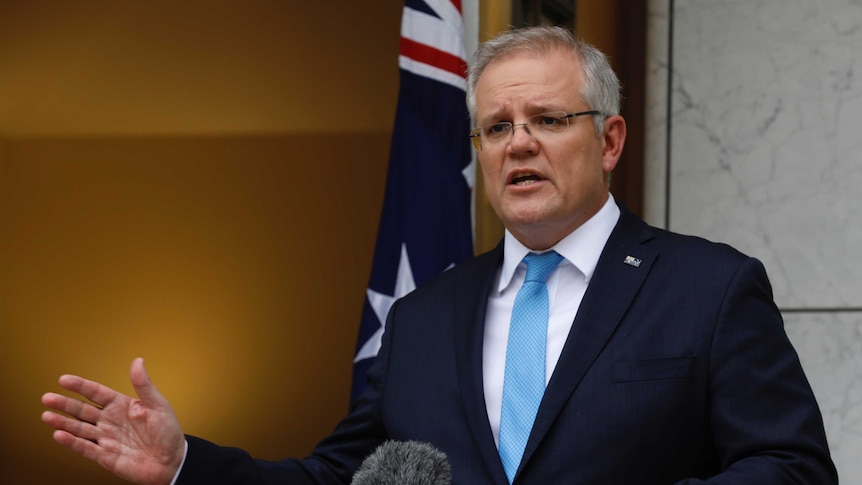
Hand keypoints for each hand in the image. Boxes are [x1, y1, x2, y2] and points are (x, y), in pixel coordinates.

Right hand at [42, 358, 185, 484]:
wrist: (173, 462)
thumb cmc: (169, 433)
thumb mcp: (158, 405)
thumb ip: (144, 385)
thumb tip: (137, 361)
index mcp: (122, 406)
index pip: (97, 393)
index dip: (81, 386)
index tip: (64, 380)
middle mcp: (111, 421)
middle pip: (83, 410)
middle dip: (65, 404)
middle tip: (47, 397)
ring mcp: (107, 438)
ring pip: (80, 428)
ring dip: (63, 422)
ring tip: (47, 416)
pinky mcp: (105, 456)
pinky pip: (85, 448)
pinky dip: (72, 443)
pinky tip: (59, 435)